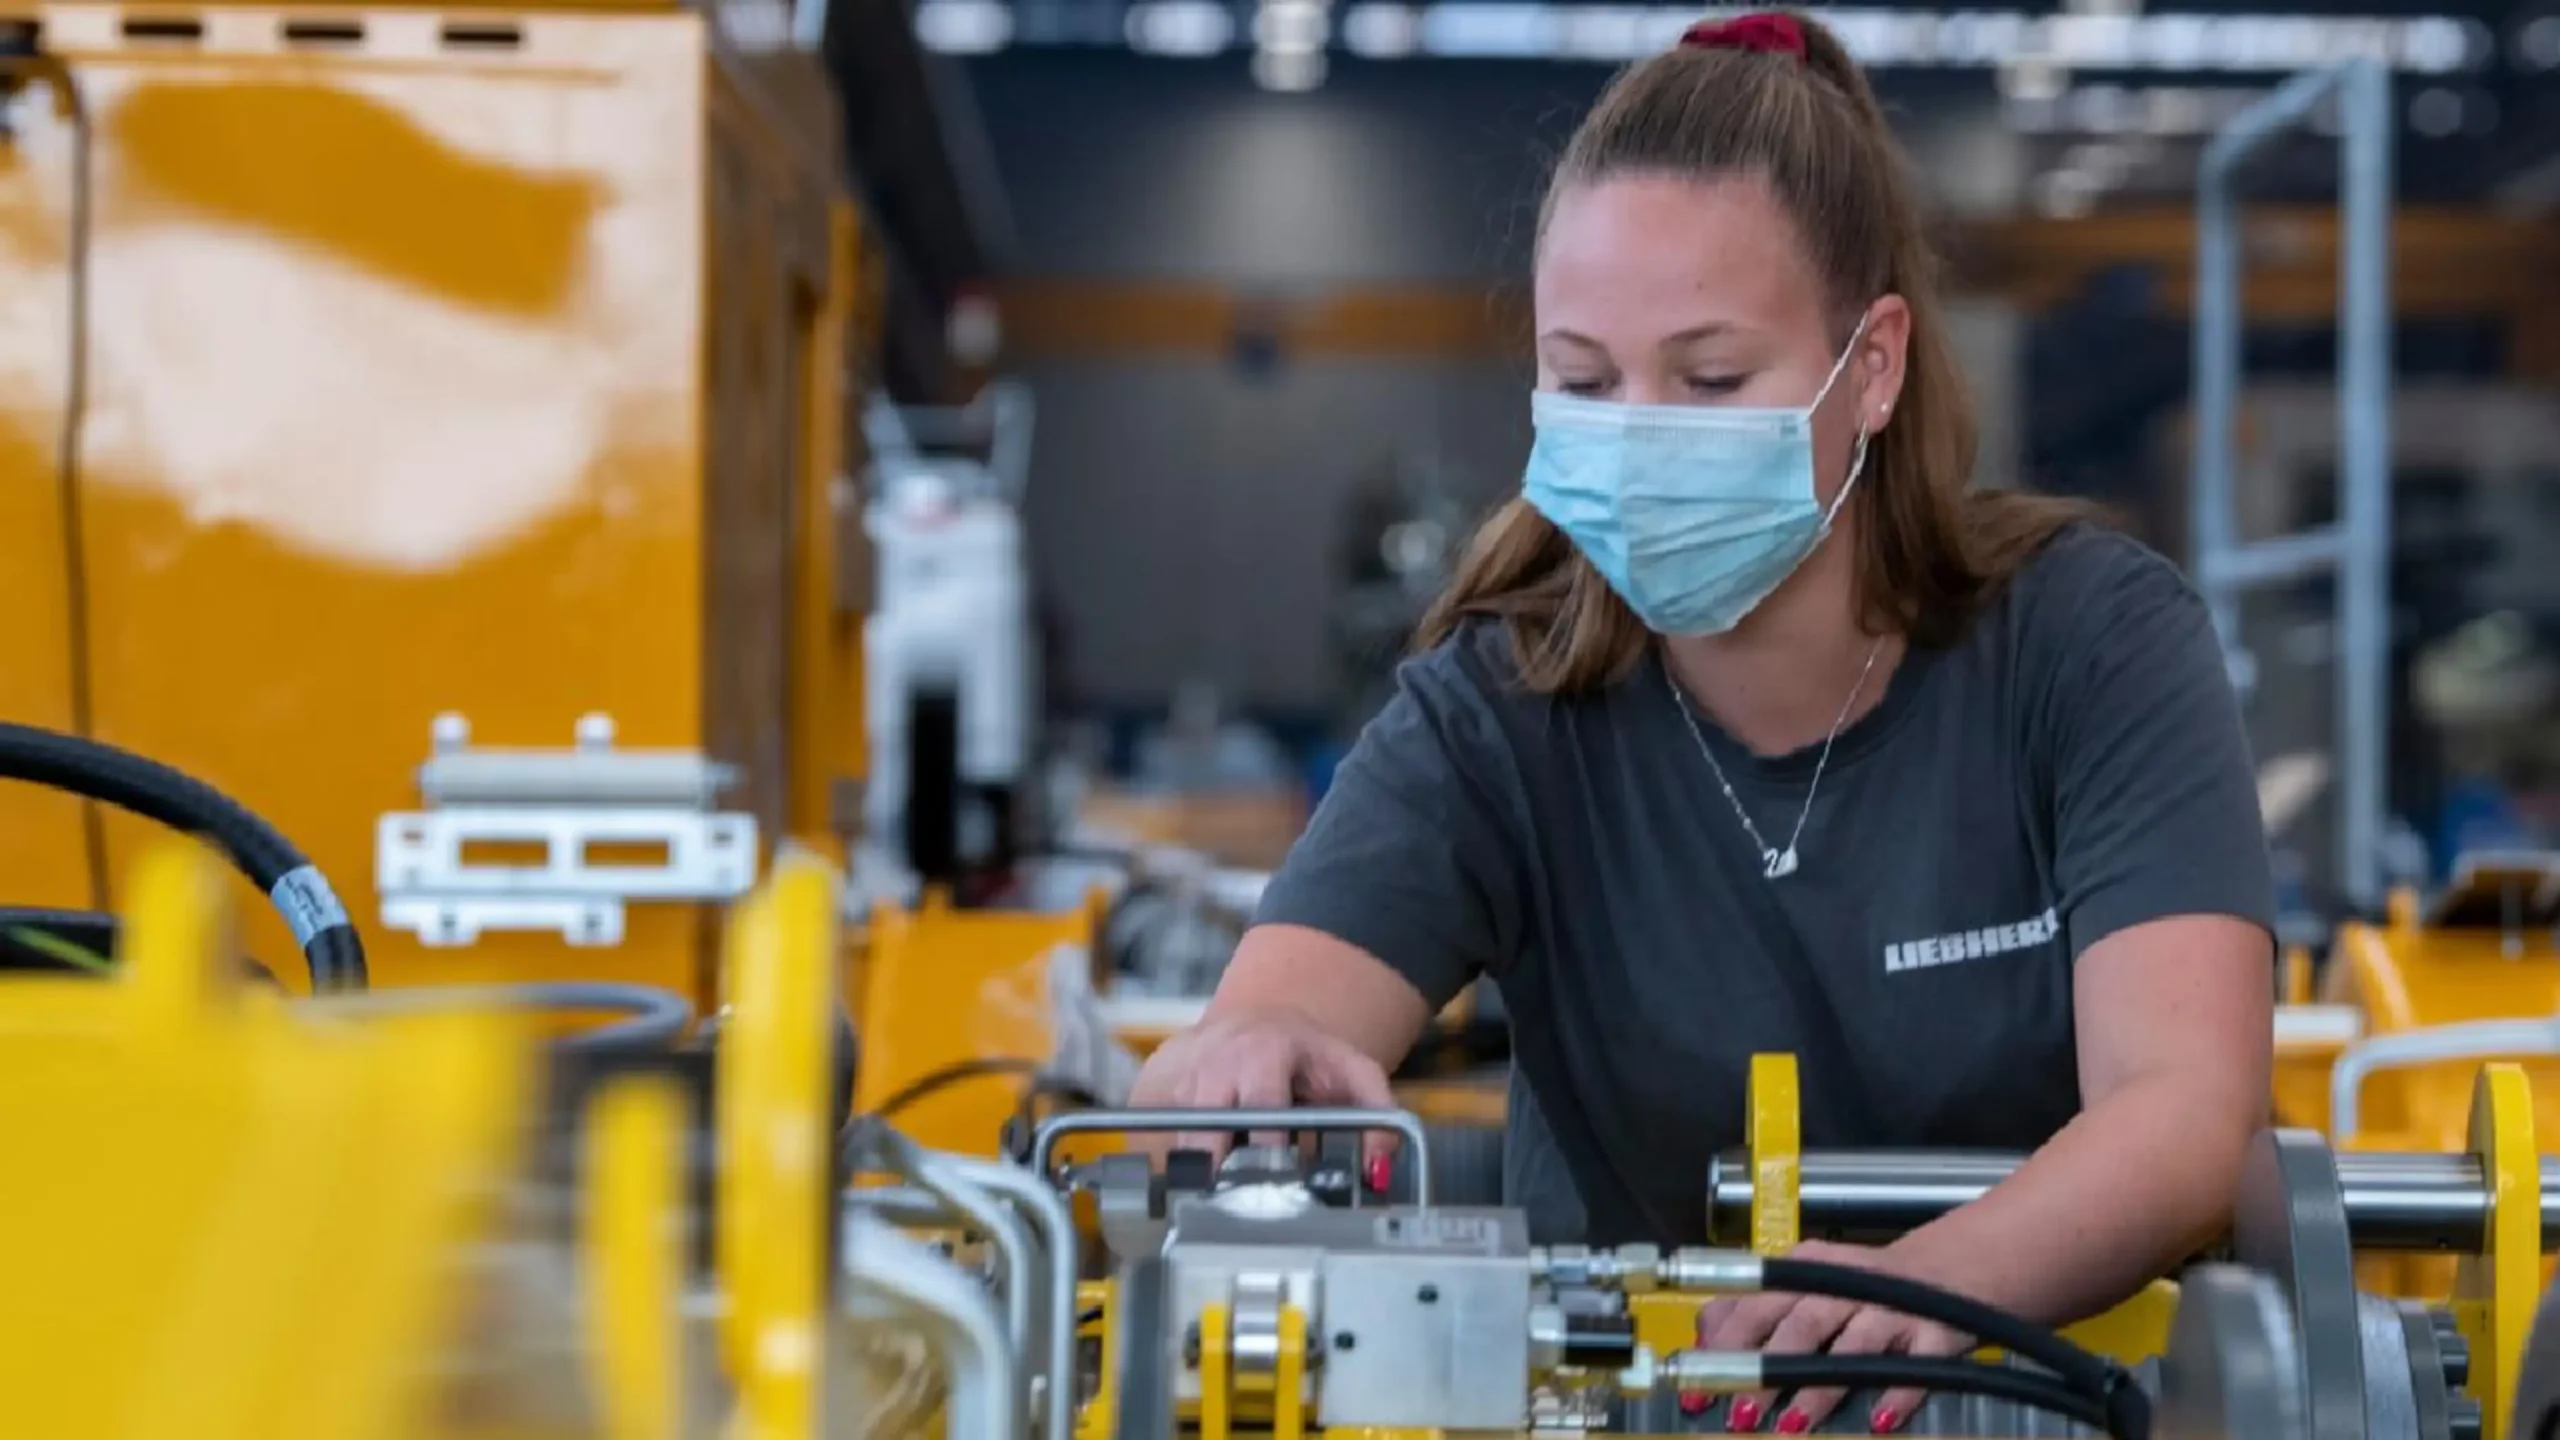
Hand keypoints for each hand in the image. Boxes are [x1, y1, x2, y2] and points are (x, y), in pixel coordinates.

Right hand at [1127, 1007, 1400, 1171]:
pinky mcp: (1148, 1087)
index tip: (1271, 1185)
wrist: (1259, 1020)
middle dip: (1212, 1172)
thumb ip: (1378, 1117)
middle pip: (1201, 1129)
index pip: (1258, 1109)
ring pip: (1168, 1140)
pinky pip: (1145, 1141)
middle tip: (1228, 1208)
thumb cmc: (1307, 1056)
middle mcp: (1213, 1061)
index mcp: (1263, 1053)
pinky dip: (1163, 1165)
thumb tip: (1378, 1169)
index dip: (1265, 1152)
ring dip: (1187, 1175)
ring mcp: (1176, 1073)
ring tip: (1208, 1198)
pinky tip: (1182, 1176)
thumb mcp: (1354, 1073)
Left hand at [1693, 1239, 1973, 1434]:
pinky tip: (1878, 1421)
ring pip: (1850, 1347)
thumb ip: (1754, 1308)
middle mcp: (1847, 1285)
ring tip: (1792, 1424)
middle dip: (1767, 1370)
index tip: (1698, 1388)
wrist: (1954, 1267)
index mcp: (1807, 1270)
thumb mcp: (1807, 1285)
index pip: (1754, 1304)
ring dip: (1819, 1388)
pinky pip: (1913, 1369)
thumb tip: (1704, 1338)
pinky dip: (1895, 1395)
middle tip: (1741, 1413)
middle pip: (1798, 1324)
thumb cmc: (1866, 1287)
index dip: (1723, 1347)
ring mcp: (1892, 1310)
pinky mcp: (1934, 1335)